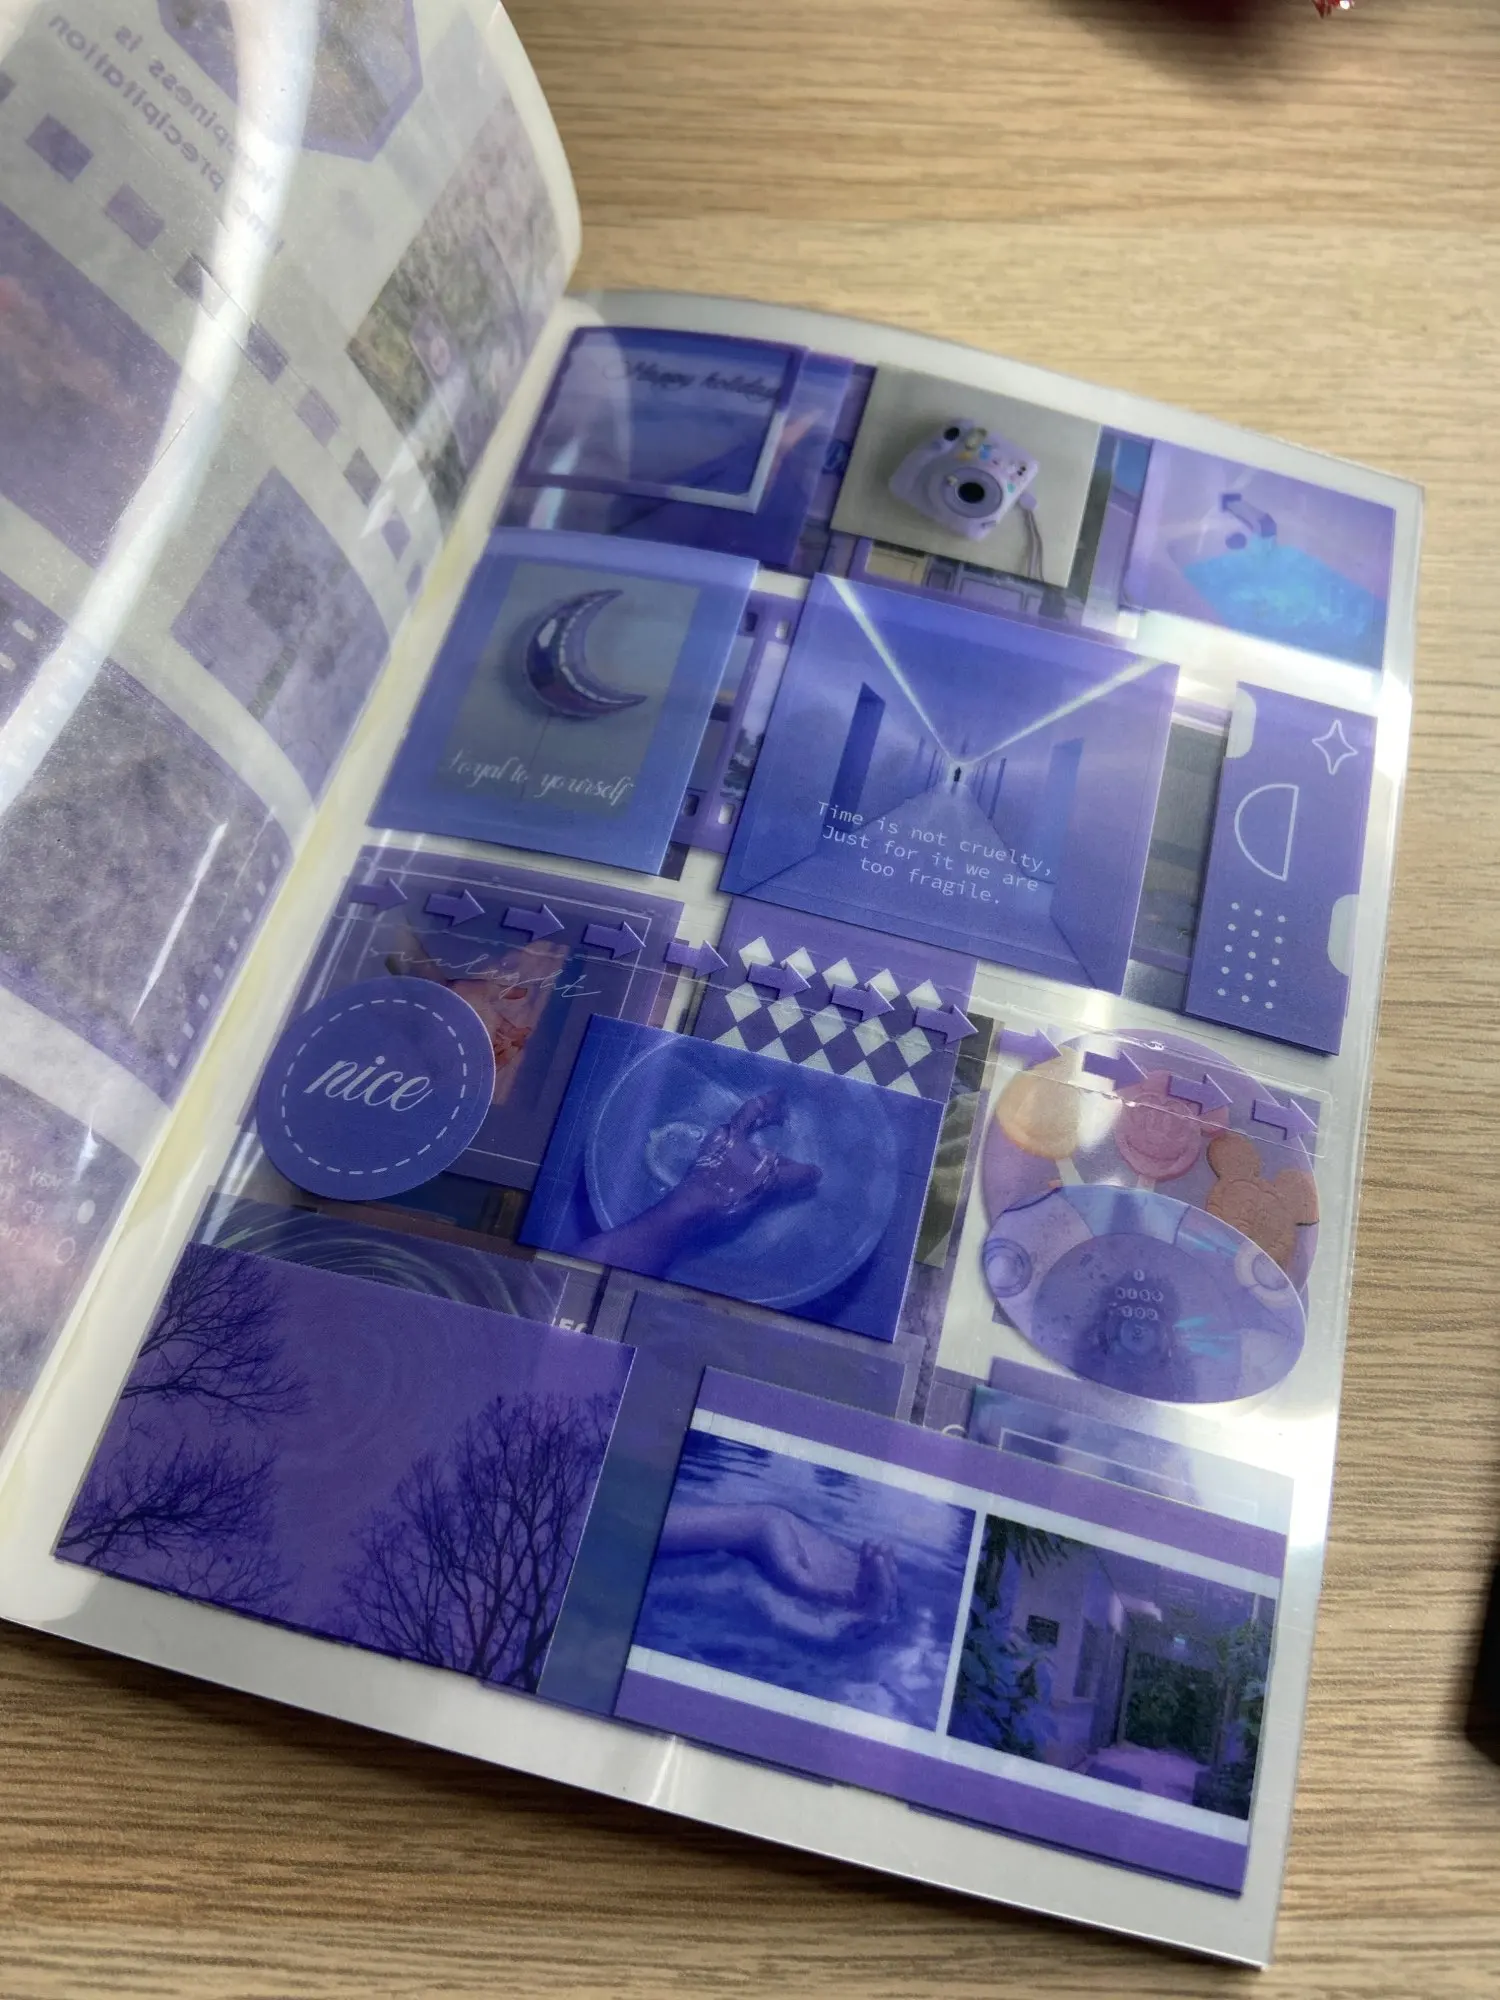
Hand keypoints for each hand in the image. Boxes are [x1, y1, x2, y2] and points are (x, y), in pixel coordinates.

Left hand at [667, 1090, 820, 1232]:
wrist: (690, 1212)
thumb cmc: (726, 1188)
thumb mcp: (764, 1180)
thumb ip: (791, 1175)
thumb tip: (817, 1172)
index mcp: (732, 1134)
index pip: (753, 1110)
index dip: (769, 1101)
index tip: (782, 1094)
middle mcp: (720, 1140)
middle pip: (746, 1126)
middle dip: (764, 1123)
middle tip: (781, 1121)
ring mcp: (712, 1157)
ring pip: (740, 1144)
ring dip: (758, 1145)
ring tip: (775, 1154)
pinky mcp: (709, 1174)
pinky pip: (736, 1160)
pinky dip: (751, 1161)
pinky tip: (759, 1173)